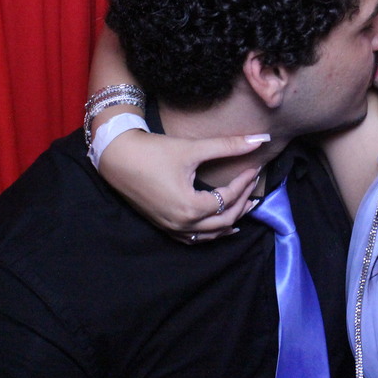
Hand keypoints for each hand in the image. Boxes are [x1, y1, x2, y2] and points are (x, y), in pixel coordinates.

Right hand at [98, 130, 267, 241]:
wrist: (117, 156)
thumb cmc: (153, 151)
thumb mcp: (193, 148)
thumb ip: (228, 146)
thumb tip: (261, 139)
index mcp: (191, 207)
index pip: (228, 198)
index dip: (245, 182)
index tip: (255, 167)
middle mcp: (182, 223)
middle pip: (224, 220)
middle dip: (243, 202)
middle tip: (253, 185)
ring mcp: (172, 227)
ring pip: (210, 233)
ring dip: (230, 220)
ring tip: (247, 206)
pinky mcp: (163, 225)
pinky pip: (194, 237)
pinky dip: (211, 232)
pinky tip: (220, 225)